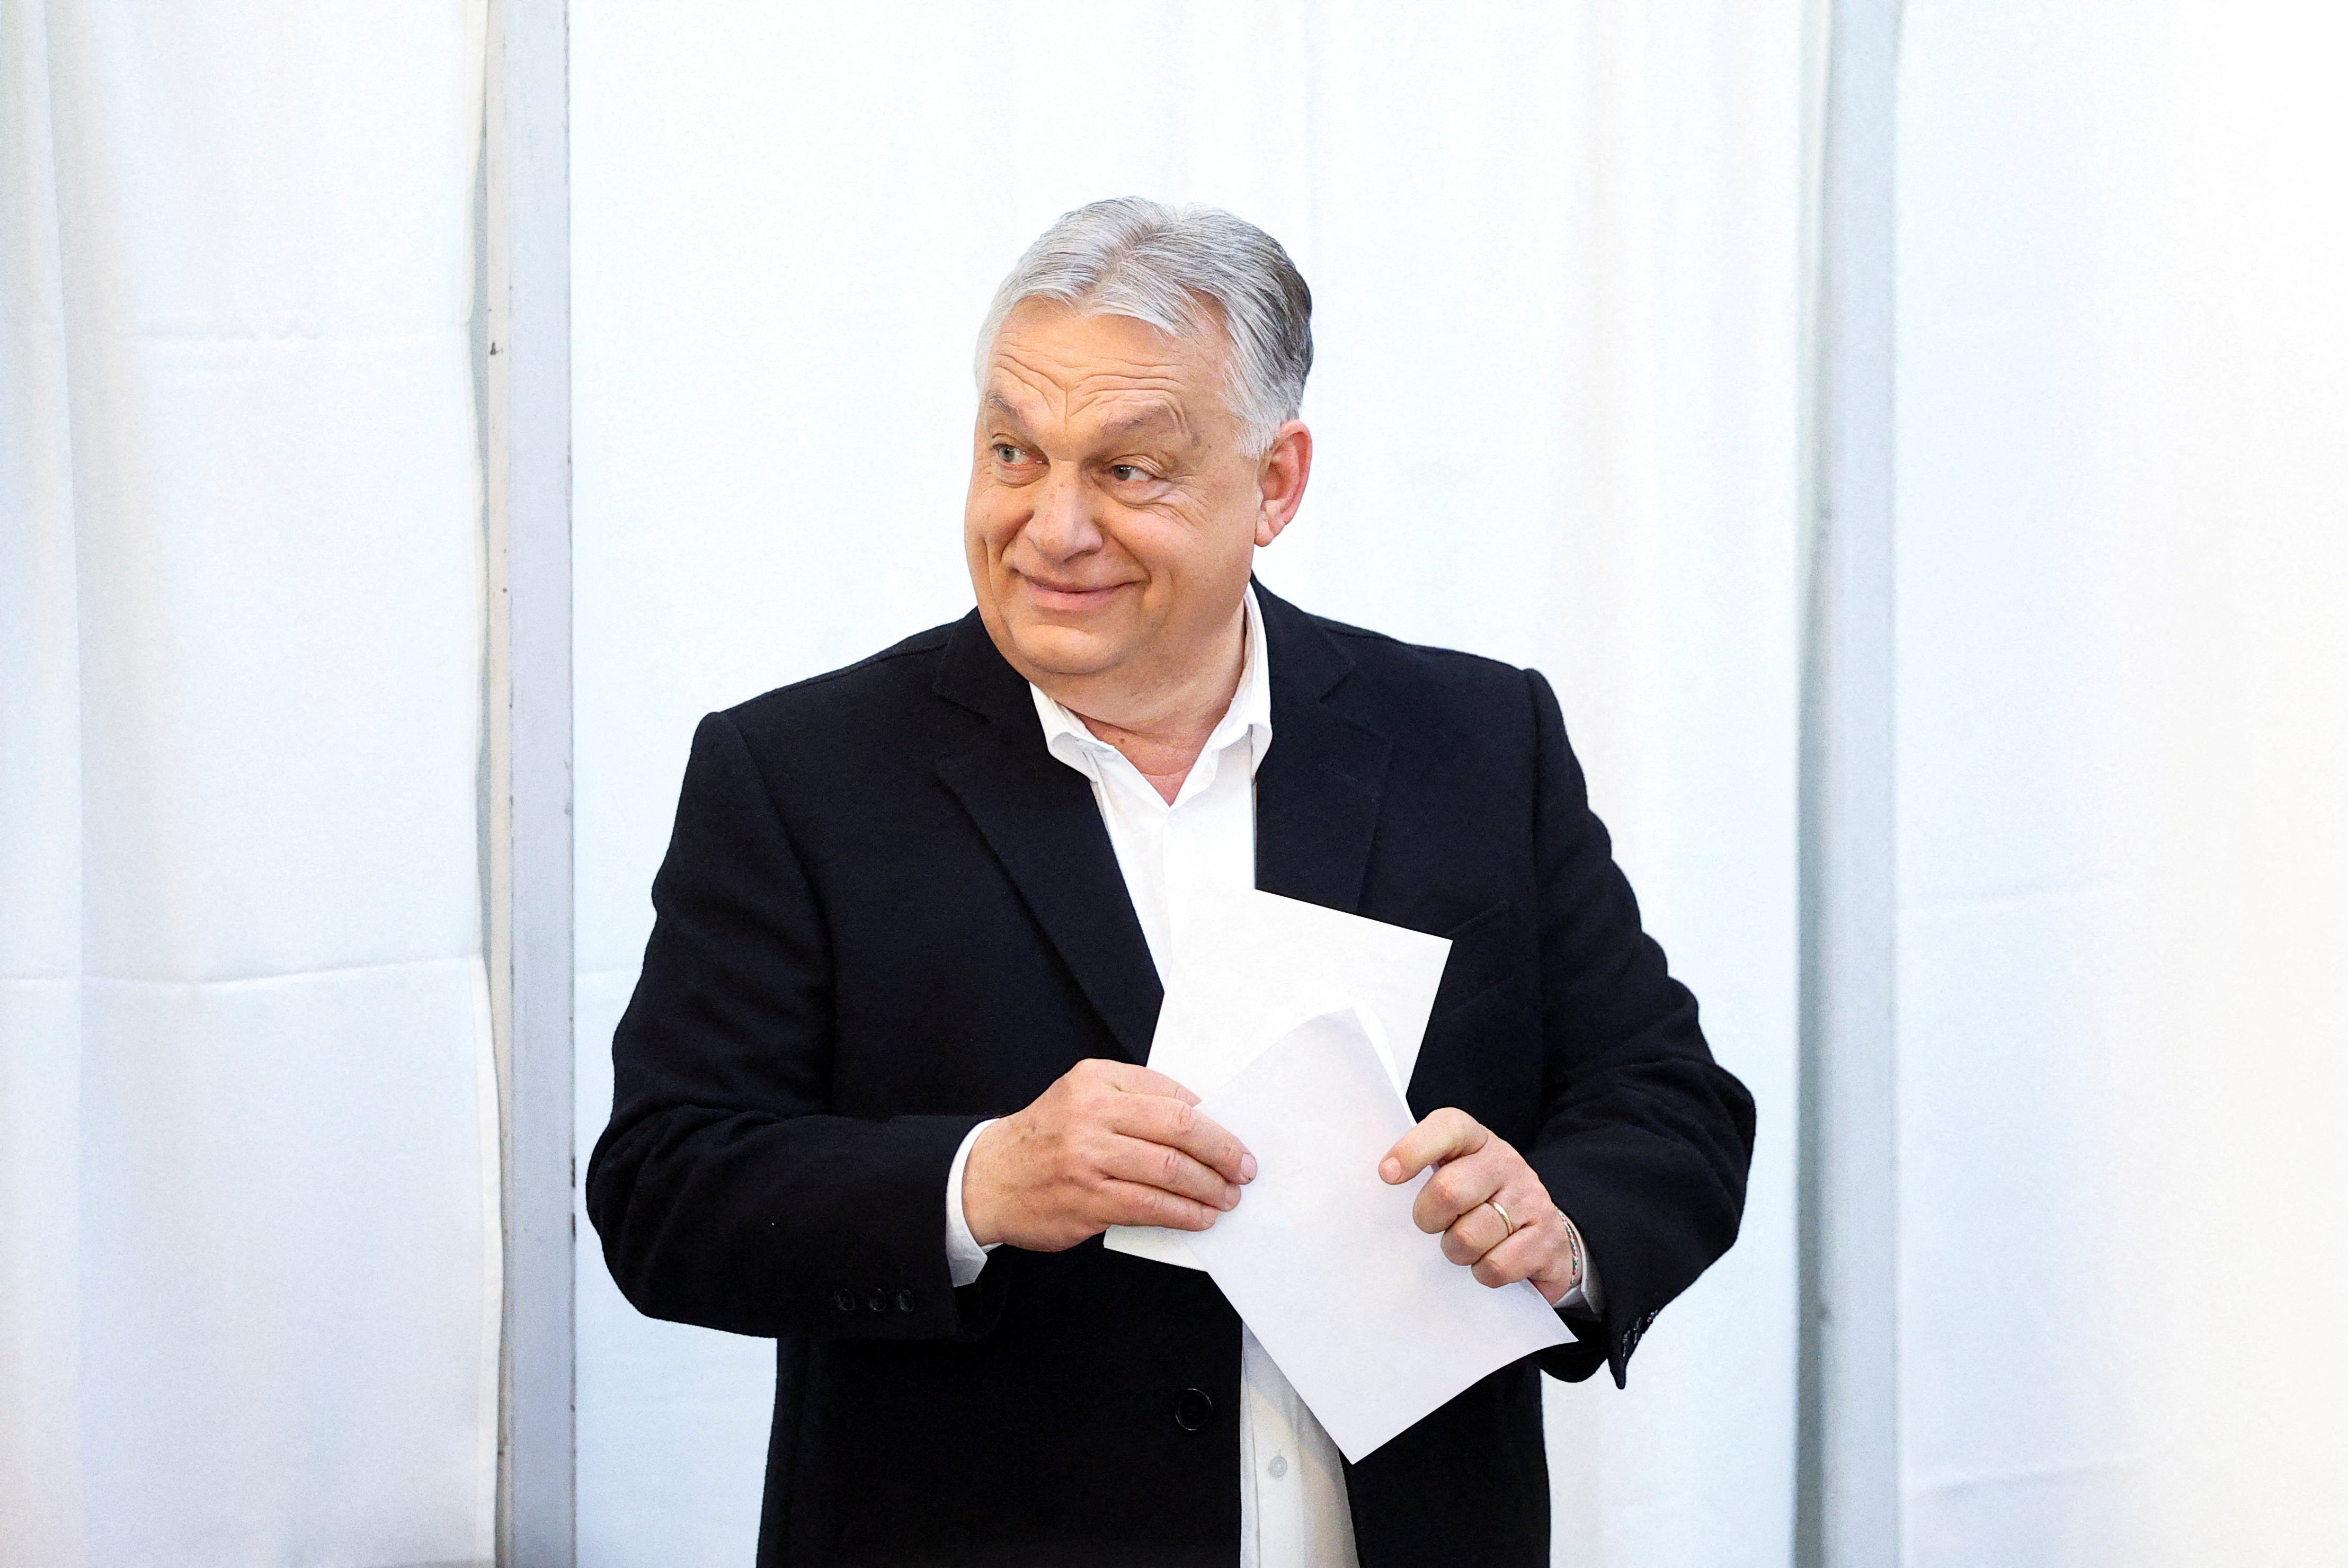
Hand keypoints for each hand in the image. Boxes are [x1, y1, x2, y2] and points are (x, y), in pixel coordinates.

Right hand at [962, 1060, 1256, 1250]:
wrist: (987, 1178)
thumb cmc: (1046, 1138)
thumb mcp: (1081, 1097)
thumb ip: (1133, 1101)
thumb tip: (1201, 1120)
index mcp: (1095, 1080)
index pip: (1170, 1093)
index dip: (1211, 1117)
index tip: (1233, 1136)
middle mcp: (1092, 1114)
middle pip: (1179, 1128)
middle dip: (1222, 1150)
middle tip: (1244, 1168)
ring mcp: (1089, 1159)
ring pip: (1169, 1170)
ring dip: (1208, 1187)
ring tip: (1227, 1197)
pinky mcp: (1088, 1200)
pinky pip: (1151, 1206)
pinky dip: (1184, 1214)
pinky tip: (1200, 1218)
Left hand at [1381, 1108, 1581, 1305]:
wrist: (1544, 1236)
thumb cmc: (1481, 1204)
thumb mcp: (1454, 1176)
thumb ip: (1423, 1173)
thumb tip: (1384, 1180)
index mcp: (1477, 1141)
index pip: (1448, 1128)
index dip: (1414, 1149)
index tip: (1387, 1175)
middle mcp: (1505, 1163)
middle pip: (1449, 1190)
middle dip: (1428, 1218)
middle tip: (1432, 1225)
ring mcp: (1530, 1199)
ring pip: (1469, 1236)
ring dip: (1456, 1251)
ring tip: (1463, 1246)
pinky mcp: (1547, 1239)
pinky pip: (1497, 1266)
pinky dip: (1484, 1273)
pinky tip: (1488, 1261)